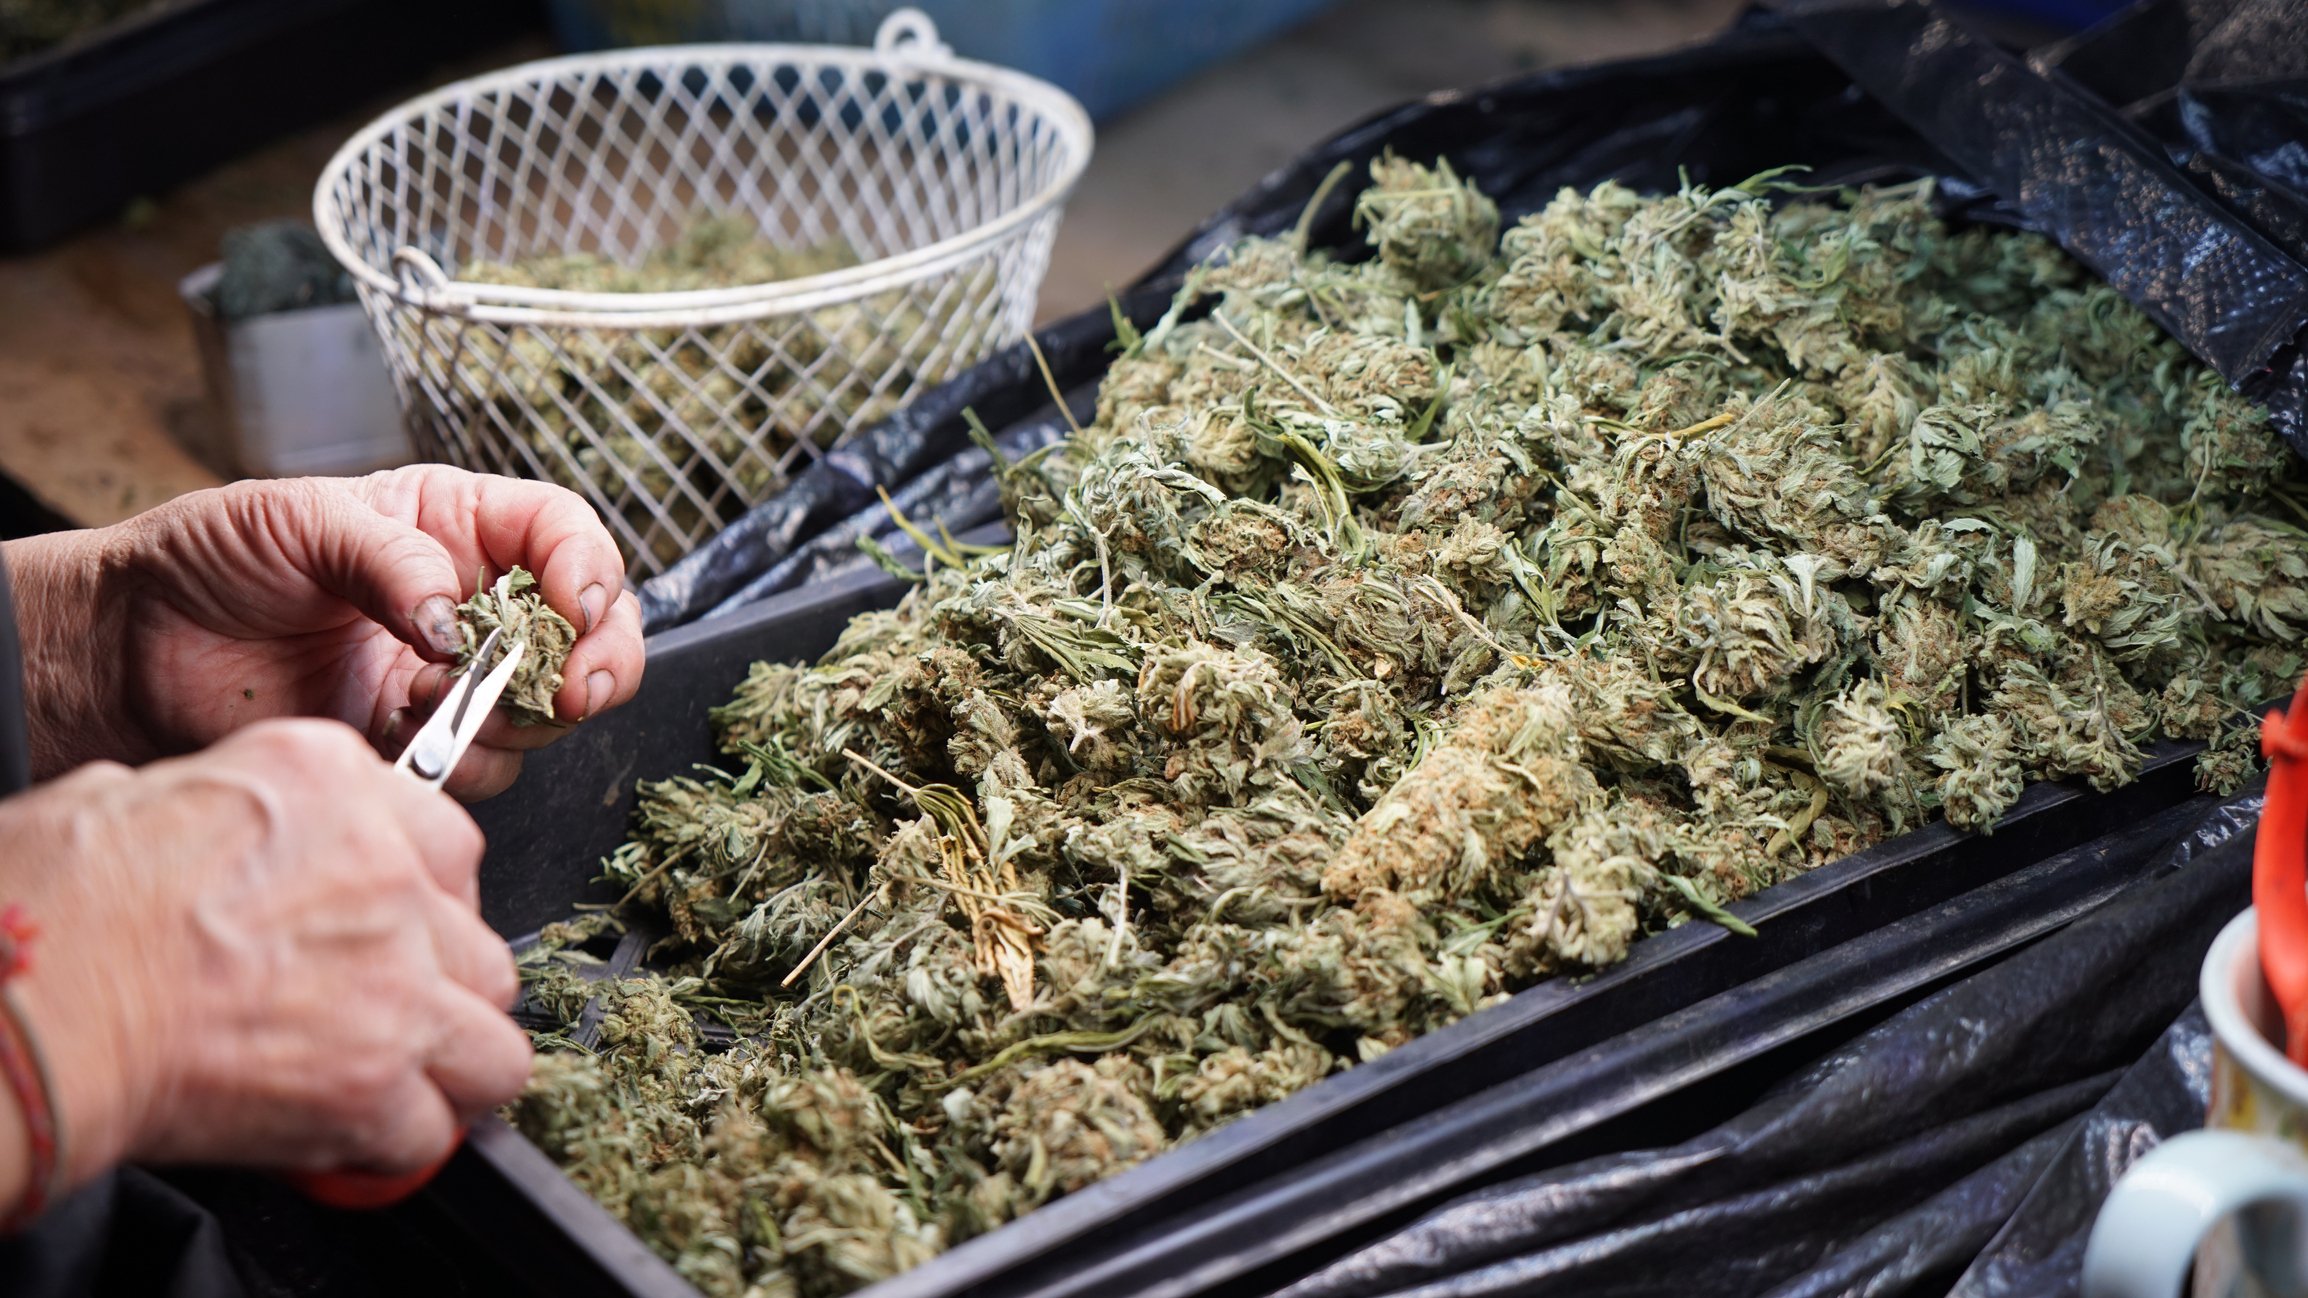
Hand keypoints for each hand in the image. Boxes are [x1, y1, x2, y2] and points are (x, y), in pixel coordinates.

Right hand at [0, 719, 528, 1211]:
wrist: (32, 993)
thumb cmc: (51, 901)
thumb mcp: (139, 793)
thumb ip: (225, 811)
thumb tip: (218, 835)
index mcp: (334, 785)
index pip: (445, 842)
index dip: (423, 901)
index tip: (395, 932)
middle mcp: (389, 876)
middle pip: (478, 948)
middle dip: (441, 990)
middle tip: (387, 1013)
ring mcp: (396, 982)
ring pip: (491, 1045)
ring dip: (446, 1069)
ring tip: (394, 1081)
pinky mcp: (373, 1080)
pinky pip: (431, 1131)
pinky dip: (391, 1144)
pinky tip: (343, 1134)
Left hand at [6, 466, 644, 797]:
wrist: (129, 650)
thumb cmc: (208, 559)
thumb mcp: (299, 520)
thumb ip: (390, 559)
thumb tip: (456, 620)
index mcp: (455, 526)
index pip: (565, 537)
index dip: (590, 570)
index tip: (575, 606)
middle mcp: (473, 603)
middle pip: (589, 633)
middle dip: (599, 661)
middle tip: (573, 690)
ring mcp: (449, 680)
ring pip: (545, 711)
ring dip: (512, 714)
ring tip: (430, 697)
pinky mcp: (417, 745)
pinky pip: (482, 767)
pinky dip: (457, 759)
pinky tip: (393, 731)